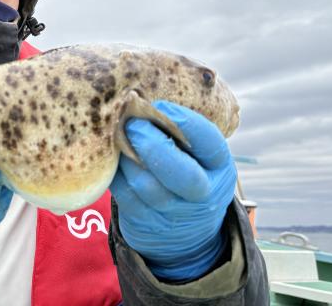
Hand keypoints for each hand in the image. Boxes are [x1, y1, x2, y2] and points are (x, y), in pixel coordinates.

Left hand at [109, 100, 236, 279]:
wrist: (185, 231)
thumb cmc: (186, 169)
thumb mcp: (197, 153)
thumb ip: (177, 130)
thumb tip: (139, 99)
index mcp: (219, 166)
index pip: (209, 142)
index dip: (184, 121)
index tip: (159, 104)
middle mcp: (202, 193)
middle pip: (181, 174)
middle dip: (152, 145)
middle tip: (132, 124)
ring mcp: (174, 212)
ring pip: (146, 185)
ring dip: (127, 157)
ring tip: (117, 136)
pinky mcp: (146, 222)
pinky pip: (124, 195)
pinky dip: (114, 173)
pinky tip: (112, 157)